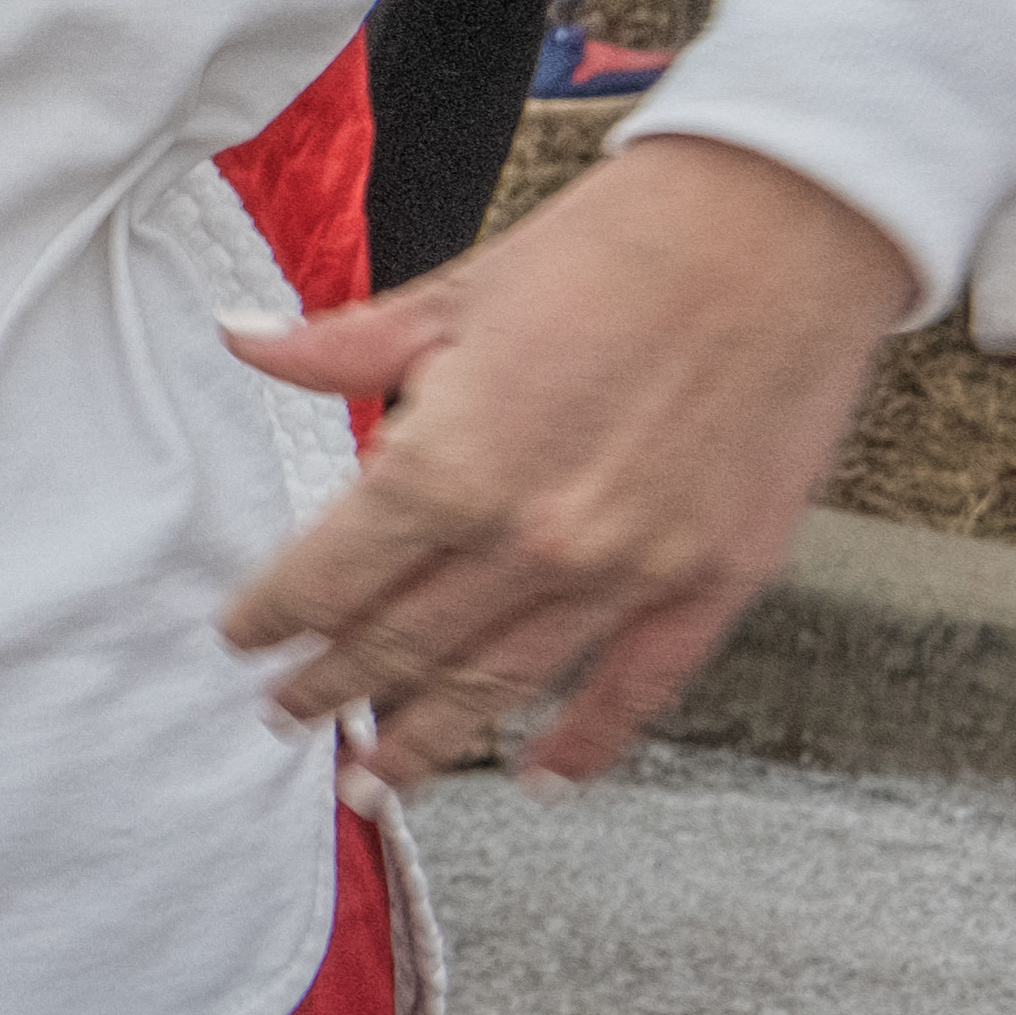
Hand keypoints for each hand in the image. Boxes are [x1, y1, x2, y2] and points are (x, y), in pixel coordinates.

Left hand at [216, 134, 915, 778]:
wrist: (774, 232)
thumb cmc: (614, 250)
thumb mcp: (453, 294)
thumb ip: (342, 346)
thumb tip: (241, 339)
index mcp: (448, 462)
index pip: (330, 572)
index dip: (273, 614)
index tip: (241, 638)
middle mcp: (529, 538)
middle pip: (402, 643)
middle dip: (331, 688)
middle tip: (287, 716)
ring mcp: (626, 571)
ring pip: (500, 685)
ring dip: (428, 740)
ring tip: (379, 782)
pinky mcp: (714, 581)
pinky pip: (635, 691)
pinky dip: (584, 745)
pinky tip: (537, 776)